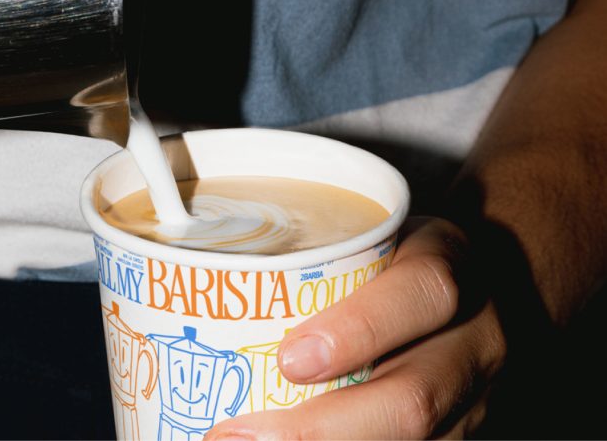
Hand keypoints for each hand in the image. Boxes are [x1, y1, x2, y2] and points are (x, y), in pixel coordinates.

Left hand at [207, 218, 505, 438]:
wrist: (465, 287)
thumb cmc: (389, 255)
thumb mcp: (363, 230)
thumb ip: (302, 254)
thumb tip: (178, 272)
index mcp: (447, 267)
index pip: (423, 294)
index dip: (358, 332)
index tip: (288, 359)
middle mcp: (474, 340)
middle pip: (414, 400)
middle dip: (319, 431)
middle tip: (233, 437)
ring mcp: (472, 402)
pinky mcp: (456, 438)